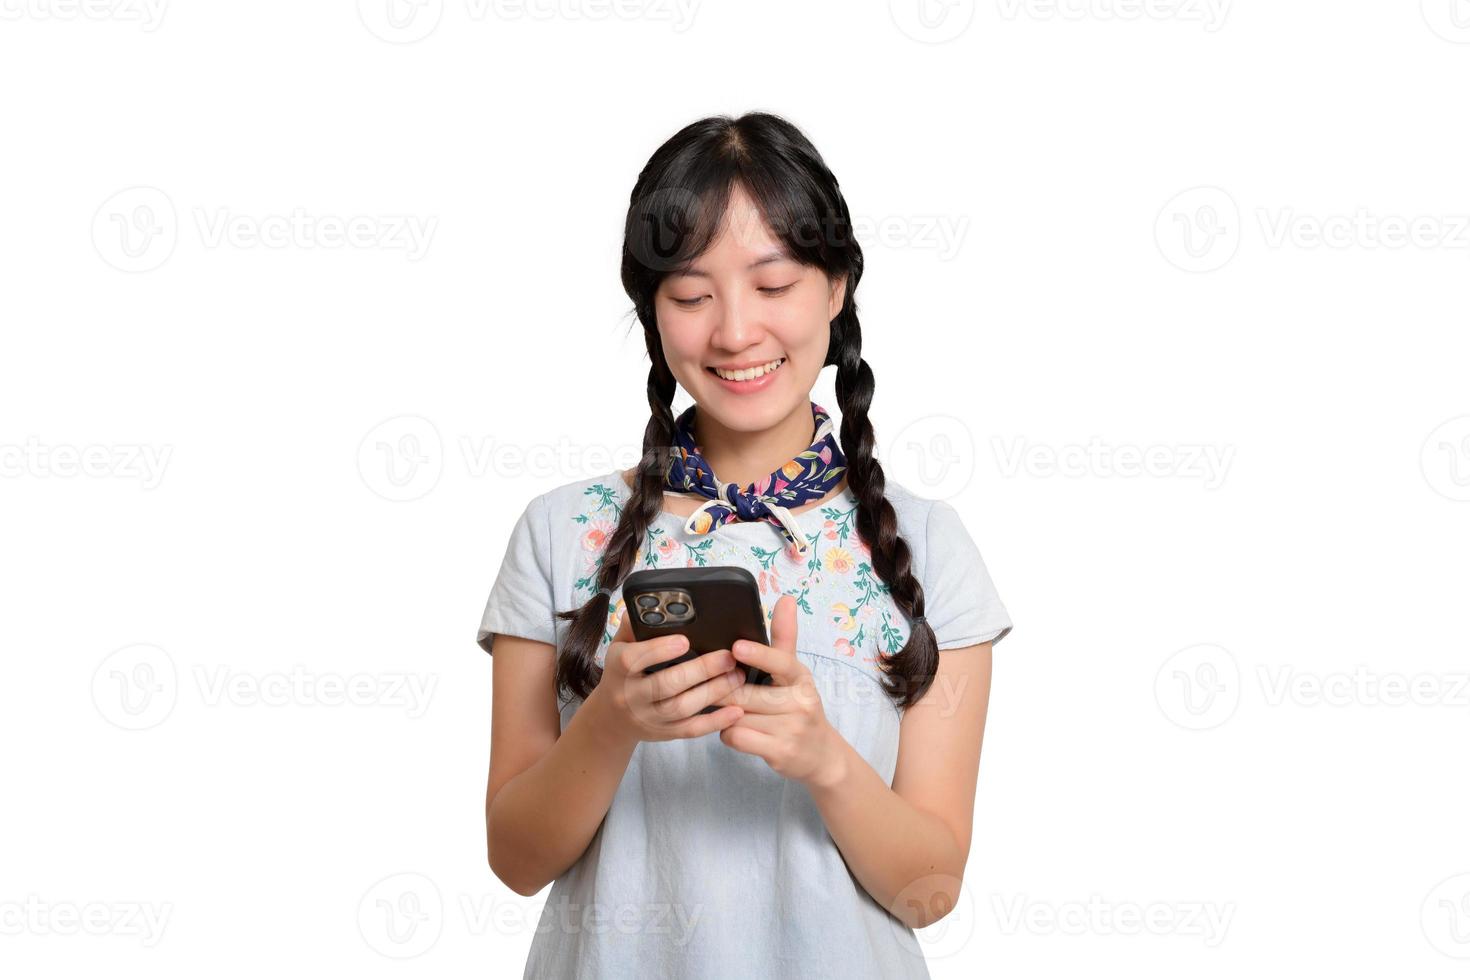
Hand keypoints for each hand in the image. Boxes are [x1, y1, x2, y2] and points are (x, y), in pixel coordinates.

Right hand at [587, 612, 746, 746]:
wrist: (611, 719)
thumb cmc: (622, 674)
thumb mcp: (619, 647)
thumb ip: (633, 626)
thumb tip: (647, 603)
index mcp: (619, 669)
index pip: (633, 660)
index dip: (658, 650)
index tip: (684, 640)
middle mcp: (632, 696)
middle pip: (665, 685)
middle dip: (700, 670)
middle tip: (728, 657)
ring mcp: (649, 718)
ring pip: (682, 708)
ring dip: (713, 692)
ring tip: (737, 676)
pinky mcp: (665, 733)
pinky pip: (691, 730)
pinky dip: (715, 722)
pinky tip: (737, 710)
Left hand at [713, 595, 844, 786]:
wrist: (821, 755)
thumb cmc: (800, 707)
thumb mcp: (795, 674)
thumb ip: (784, 638)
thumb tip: (786, 598)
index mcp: (800, 678)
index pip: (781, 662)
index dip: (758, 655)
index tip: (737, 647)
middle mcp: (800, 702)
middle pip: (745, 693)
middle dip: (724, 691)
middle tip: (710, 687)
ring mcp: (791, 729)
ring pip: (737, 716)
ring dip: (725, 714)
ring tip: (731, 712)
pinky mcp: (780, 752)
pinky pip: (737, 737)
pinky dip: (729, 734)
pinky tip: (737, 730)